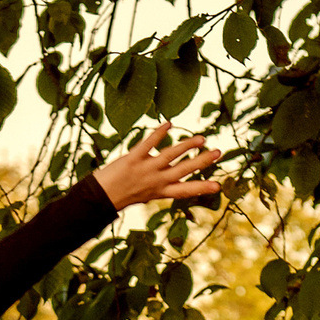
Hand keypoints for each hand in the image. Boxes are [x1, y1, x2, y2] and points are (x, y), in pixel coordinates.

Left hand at [92, 123, 223, 210]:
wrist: (101, 196)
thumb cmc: (124, 194)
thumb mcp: (147, 193)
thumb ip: (162, 183)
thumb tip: (176, 174)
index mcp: (160, 191)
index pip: (185, 190)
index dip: (201, 187)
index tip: (218, 185)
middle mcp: (156, 180)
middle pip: (183, 170)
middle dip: (201, 161)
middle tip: (217, 153)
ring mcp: (145, 169)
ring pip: (170, 155)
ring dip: (187, 145)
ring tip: (201, 138)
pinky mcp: (133, 158)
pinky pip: (148, 143)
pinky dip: (159, 133)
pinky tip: (169, 123)